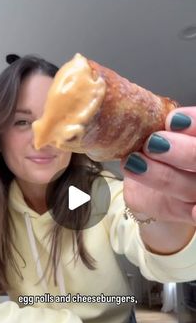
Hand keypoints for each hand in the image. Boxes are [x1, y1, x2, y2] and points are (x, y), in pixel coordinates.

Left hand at [120, 107, 195, 225]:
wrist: (147, 189)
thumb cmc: (152, 156)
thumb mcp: (152, 133)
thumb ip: (154, 125)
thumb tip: (132, 108)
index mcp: (194, 140)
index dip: (195, 124)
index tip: (173, 120)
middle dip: (183, 151)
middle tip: (154, 143)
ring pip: (192, 186)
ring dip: (165, 175)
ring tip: (136, 163)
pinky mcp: (187, 212)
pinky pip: (195, 214)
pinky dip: (195, 212)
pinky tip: (191, 210)